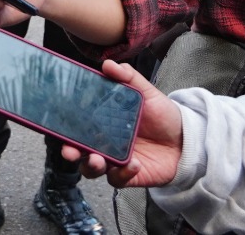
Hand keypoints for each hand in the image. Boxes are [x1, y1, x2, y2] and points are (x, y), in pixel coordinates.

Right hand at [59, 61, 181, 187]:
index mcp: (103, 122)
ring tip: (98, 160)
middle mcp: (105, 142)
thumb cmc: (163, 116)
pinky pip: (117, 180)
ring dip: (91, 166)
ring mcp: (115, 160)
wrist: (187, 139)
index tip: (57, 125)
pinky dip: (122, 174)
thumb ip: (128, 77)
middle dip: (70, 152)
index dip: (64, 127)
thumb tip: (108, 64)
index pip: (78, 125)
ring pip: (92, 169)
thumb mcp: (146, 92)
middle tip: (70, 150)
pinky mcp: (129, 175)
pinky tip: (133, 164)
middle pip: (79, 150)